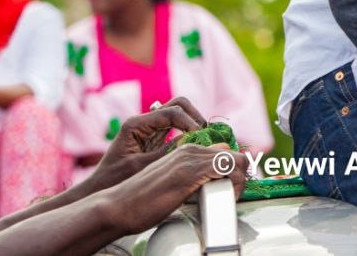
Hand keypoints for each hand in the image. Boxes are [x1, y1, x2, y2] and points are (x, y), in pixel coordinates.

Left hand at [85, 96, 206, 192]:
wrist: (98, 190)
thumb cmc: (115, 180)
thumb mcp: (142, 167)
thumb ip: (166, 152)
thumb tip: (192, 140)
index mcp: (136, 124)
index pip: (172, 112)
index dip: (190, 123)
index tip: (202, 138)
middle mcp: (143, 121)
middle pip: (177, 104)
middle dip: (194, 116)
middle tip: (206, 134)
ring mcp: (149, 128)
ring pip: (178, 113)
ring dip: (193, 123)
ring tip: (204, 139)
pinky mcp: (154, 137)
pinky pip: (175, 127)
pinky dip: (188, 132)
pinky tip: (195, 145)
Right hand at [102, 141, 248, 235]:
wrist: (117, 207)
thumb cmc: (140, 201)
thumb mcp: (171, 183)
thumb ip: (189, 178)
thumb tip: (210, 183)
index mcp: (184, 150)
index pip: (222, 150)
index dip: (230, 169)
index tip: (228, 187)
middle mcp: (189, 149)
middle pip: (231, 153)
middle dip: (238, 174)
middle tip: (232, 194)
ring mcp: (190, 158)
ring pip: (234, 159)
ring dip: (238, 180)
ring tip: (229, 198)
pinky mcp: (190, 171)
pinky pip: (228, 167)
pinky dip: (235, 183)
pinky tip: (226, 197)